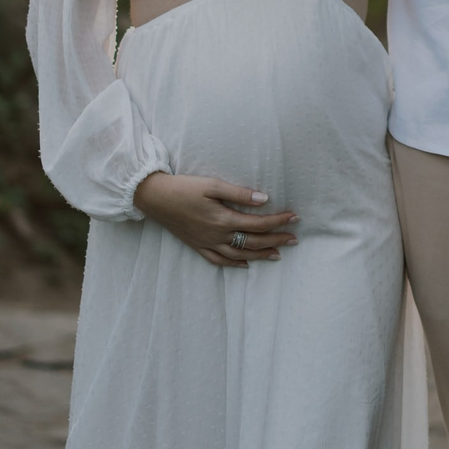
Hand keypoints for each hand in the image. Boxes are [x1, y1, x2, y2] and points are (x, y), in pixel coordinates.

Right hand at [134, 174, 298, 267]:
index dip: (279, 221)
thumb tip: (264, 199)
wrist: (154, 197)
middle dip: (276, 240)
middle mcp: (217, 235)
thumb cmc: (184, 187)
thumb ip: (239, 194)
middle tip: (294, 239)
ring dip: (260, 255)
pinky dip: (234, 263)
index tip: (295, 218)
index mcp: (223, 219)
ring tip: (277, 254)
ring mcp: (206, 243)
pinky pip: (218, 260)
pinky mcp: (197, 246)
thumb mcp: (212, 184)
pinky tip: (245, 263)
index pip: (258, 223)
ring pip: (239, 255)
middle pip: (253, 242)